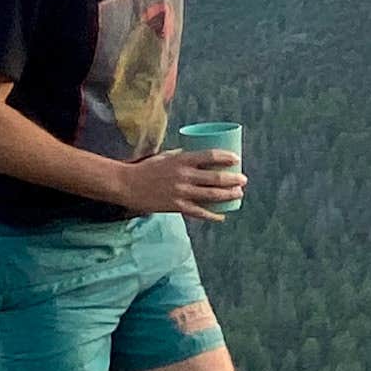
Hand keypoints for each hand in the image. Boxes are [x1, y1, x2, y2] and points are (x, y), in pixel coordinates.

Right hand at [122, 148, 242, 218]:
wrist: (127, 185)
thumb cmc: (145, 169)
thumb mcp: (165, 157)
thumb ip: (181, 156)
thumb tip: (196, 154)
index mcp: (181, 160)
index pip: (210, 156)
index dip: (226, 157)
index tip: (236, 159)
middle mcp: (184, 175)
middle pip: (215, 177)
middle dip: (233, 179)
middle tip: (243, 180)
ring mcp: (181, 192)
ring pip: (211, 195)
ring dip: (228, 195)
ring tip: (238, 194)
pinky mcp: (176, 206)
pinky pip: (198, 212)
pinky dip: (212, 215)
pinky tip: (221, 216)